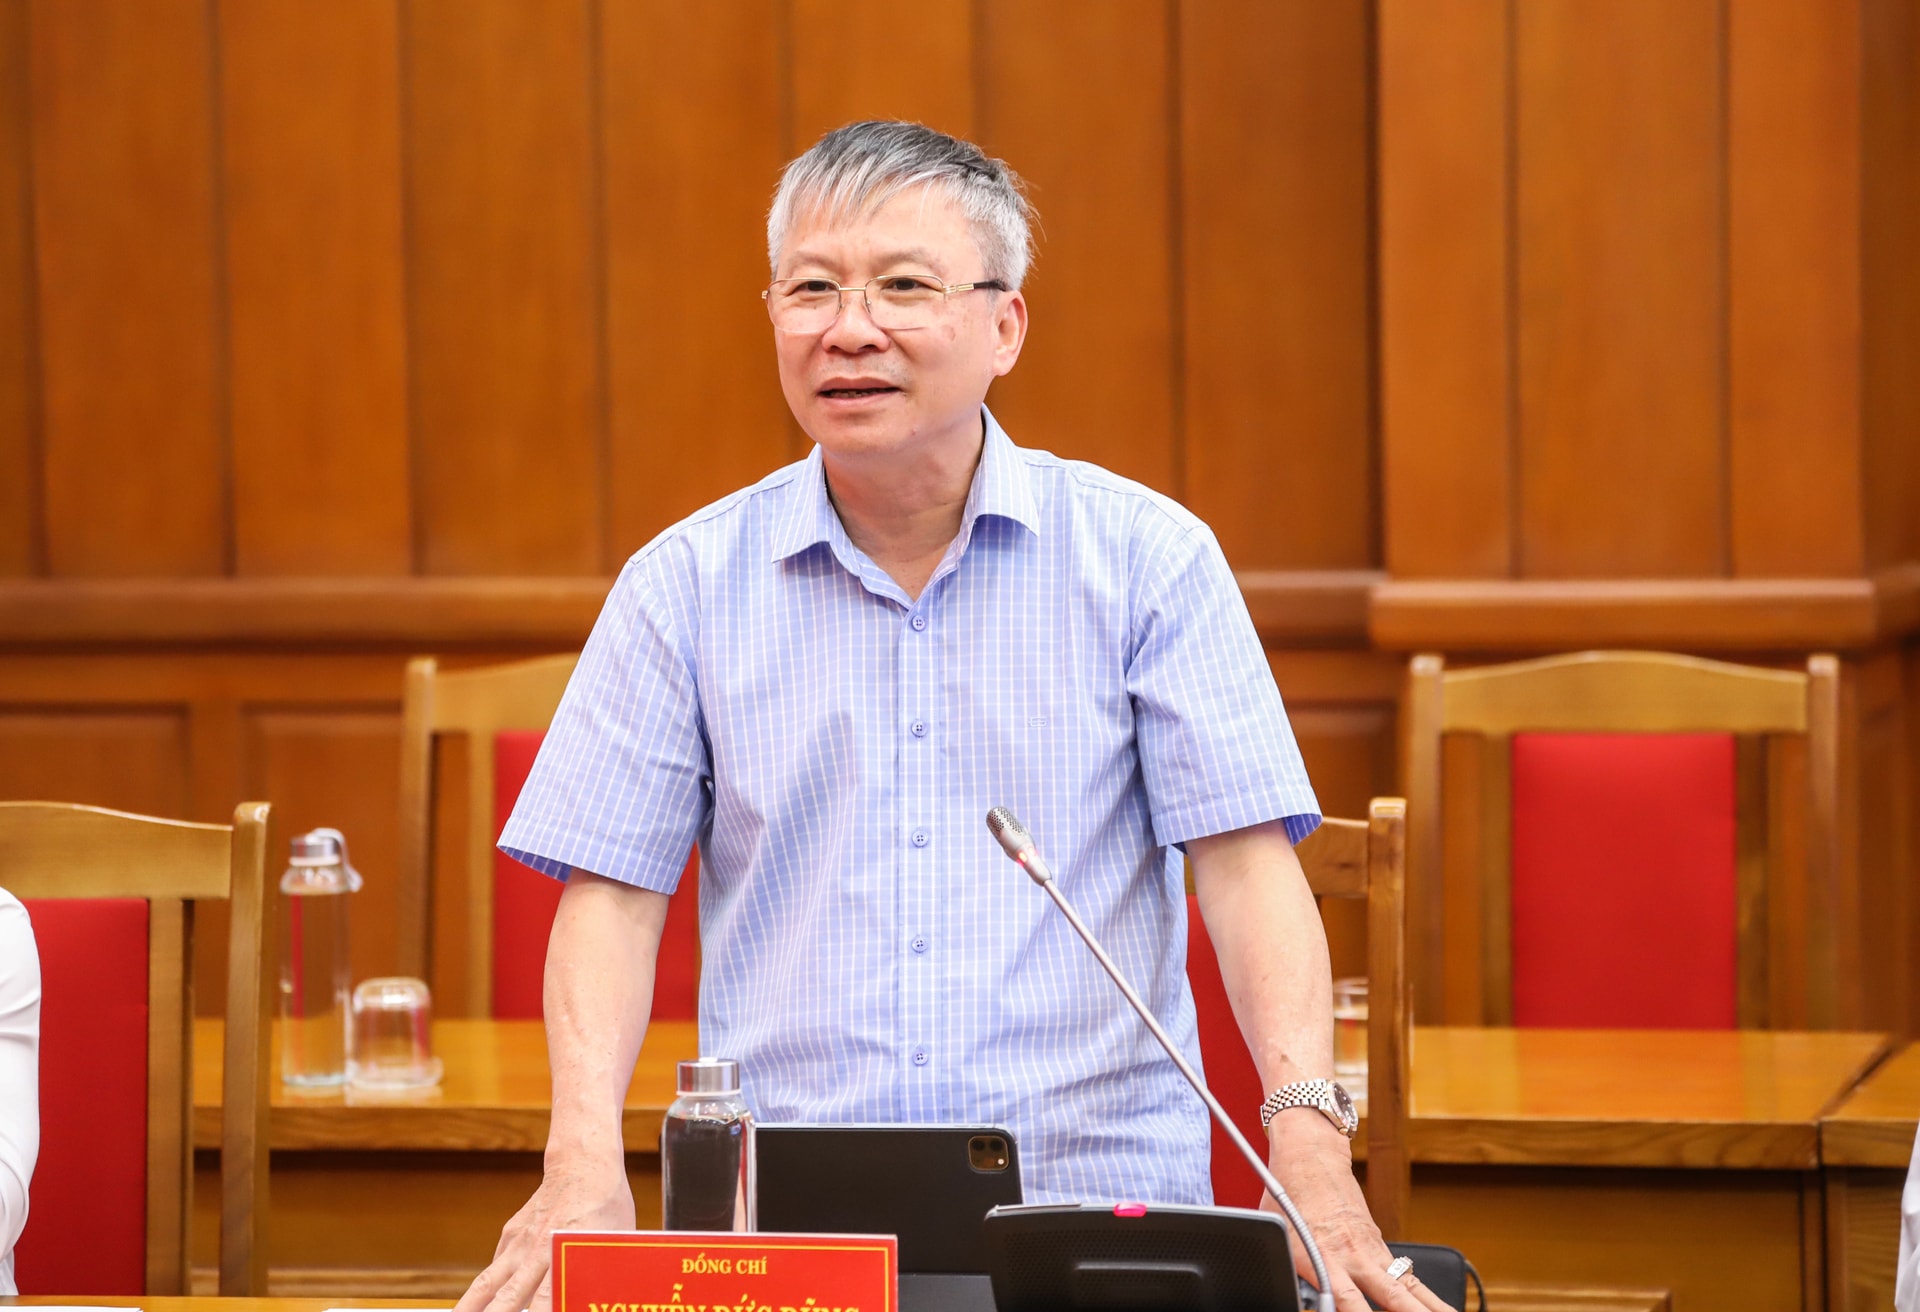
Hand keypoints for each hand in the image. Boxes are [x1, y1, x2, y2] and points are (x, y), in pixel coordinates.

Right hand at [455, 1155, 635, 1311]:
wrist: (582, 1165)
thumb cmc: (606, 1206)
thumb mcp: (614, 1242)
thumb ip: (599, 1277)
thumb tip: (598, 1301)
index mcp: (566, 1253)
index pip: (547, 1301)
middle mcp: (538, 1251)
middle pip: (509, 1297)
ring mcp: (520, 1242)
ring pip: (488, 1283)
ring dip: (470, 1306)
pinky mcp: (511, 1234)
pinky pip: (495, 1267)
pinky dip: (483, 1289)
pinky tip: (477, 1305)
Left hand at [1264, 1114, 1455, 1311]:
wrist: (1311, 1158)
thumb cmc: (1288, 1197)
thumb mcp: (1278, 1236)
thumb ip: (1294, 1274)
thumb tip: (1301, 1299)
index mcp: (1321, 1258)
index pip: (1345, 1301)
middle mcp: (1352, 1257)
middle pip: (1391, 1296)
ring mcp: (1371, 1251)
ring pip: (1409, 1287)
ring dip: (1431, 1307)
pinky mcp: (1379, 1246)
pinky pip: (1408, 1276)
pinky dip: (1428, 1296)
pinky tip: (1444, 1310)